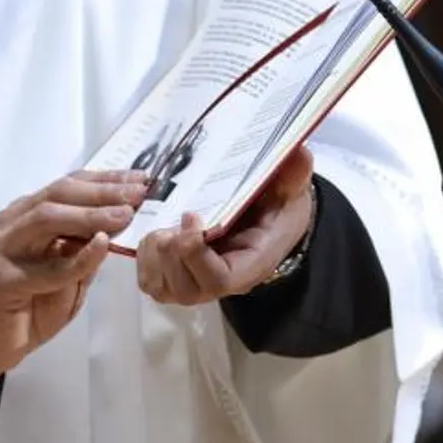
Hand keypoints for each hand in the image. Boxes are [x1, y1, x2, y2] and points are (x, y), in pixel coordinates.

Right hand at [0, 170, 149, 392]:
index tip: (141, 178)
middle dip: (102, 192)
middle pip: (58, 194)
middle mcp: (11, 223)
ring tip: (123, 215)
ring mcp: (0, 249)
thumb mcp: (67, 276)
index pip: (68, 186)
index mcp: (25, 216)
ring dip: (89, 215)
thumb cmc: (28, 310)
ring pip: (46, 218)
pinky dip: (75, 257)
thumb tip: (119, 224)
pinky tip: (99, 246)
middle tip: (138, 193)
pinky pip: (44, 267)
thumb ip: (84, 251)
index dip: (105, 180)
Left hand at [137, 145, 314, 305]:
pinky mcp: (176, 277)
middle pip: (185, 289)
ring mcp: (195, 282)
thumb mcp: (291, 188)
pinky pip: (149, 281)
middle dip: (171, 252)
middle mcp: (220, 281)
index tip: (191, 213)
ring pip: (162, 287)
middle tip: (174, 218)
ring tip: (163, 225)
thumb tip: (298, 152)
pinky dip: (144, 257)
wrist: (267, 218)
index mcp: (250, 264)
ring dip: (154, 254)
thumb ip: (293, 174)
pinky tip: (155, 229)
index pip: (220, 279)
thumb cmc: (277, 205)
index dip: (197, 253)